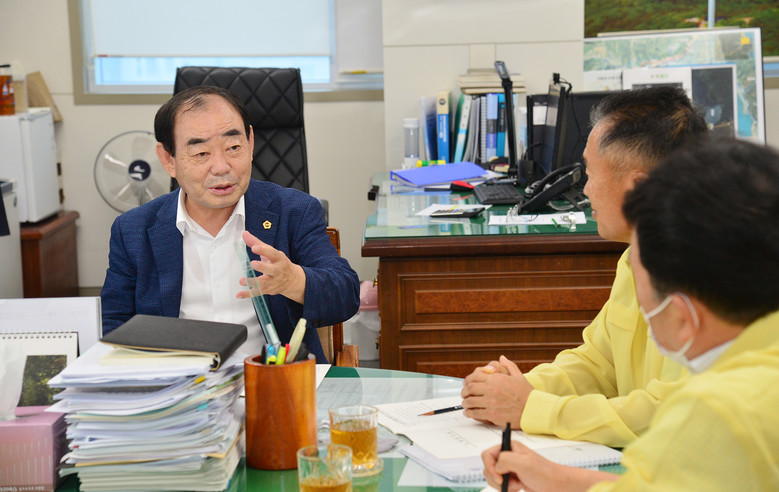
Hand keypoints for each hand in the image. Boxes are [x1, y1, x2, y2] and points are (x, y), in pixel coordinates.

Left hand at [236, 231, 305, 303]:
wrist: (291, 280)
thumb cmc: (278, 263)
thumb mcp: (270, 252)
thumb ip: (256, 243)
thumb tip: (244, 234)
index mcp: (279, 259)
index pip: (272, 254)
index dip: (263, 250)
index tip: (254, 247)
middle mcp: (277, 271)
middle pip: (271, 270)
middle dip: (262, 267)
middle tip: (253, 264)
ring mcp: (273, 282)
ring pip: (263, 283)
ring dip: (252, 282)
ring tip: (242, 280)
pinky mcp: (267, 290)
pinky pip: (257, 293)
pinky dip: (248, 294)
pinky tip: (239, 294)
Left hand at [461, 356, 533, 427]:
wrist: (533, 409)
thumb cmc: (527, 394)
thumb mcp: (518, 376)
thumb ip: (508, 365)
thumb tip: (501, 358)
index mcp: (496, 379)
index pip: (475, 376)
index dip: (468, 380)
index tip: (467, 383)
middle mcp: (491, 390)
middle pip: (469, 388)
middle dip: (464, 392)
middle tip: (464, 394)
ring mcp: (490, 402)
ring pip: (470, 402)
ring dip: (465, 403)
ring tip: (465, 404)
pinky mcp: (492, 415)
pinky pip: (475, 413)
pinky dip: (469, 413)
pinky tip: (468, 413)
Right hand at [482, 441, 616, 491]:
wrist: (557, 486)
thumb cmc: (545, 473)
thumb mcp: (524, 463)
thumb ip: (505, 460)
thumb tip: (496, 467)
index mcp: (509, 447)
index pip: (487, 455)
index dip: (490, 467)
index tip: (499, 477)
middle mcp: (508, 456)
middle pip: (488, 468)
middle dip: (497, 479)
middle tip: (510, 482)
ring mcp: (510, 468)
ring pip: (493, 478)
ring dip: (503, 485)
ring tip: (517, 485)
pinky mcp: (512, 478)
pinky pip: (500, 485)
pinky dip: (506, 489)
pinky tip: (518, 488)